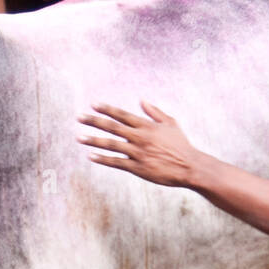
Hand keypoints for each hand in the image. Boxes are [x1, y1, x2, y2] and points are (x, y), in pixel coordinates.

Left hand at [78, 101, 200, 187]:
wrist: (189, 167)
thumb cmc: (181, 145)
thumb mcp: (170, 124)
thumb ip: (155, 112)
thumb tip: (141, 100)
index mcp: (147, 126)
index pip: (122, 115)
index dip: (107, 109)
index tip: (93, 104)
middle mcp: (140, 137)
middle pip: (112, 127)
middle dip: (94, 121)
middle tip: (79, 117)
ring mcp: (138, 153)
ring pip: (111, 145)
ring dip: (93, 140)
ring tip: (79, 137)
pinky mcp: (137, 168)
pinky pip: (116, 162)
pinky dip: (103, 159)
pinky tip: (91, 156)